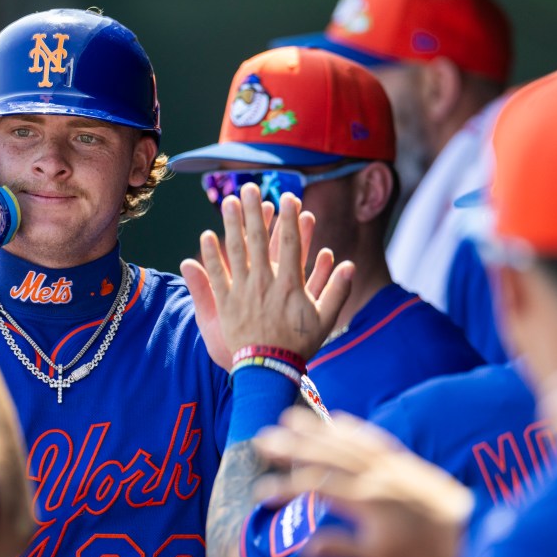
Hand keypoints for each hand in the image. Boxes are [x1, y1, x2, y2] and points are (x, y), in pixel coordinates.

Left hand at [181, 184, 353, 365]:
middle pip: (259, 240)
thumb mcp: (325, 320)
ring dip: (232, 224)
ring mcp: (244, 292)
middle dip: (255, 211)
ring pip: (236, 252)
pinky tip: (206, 236)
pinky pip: (217, 275)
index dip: (289, 219)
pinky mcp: (226, 303)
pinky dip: (211, 256)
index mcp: (290, 284)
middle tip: (251, 187)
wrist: (269, 369)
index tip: (288, 197)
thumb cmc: (299, 345)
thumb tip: (350, 265)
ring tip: (228, 201)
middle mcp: (265, 283)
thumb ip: (337, 291)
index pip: (290, 244)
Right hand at [252, 408, 473, 556]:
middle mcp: (373, 475)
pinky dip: (348, 426)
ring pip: (343, 439)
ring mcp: (388, 463)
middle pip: (324, 455)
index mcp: (365, 500)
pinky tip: (335, 420)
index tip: (261, 494)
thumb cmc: (421, 552)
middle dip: (290, 446)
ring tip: (287, 419)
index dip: (285, 488)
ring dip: (314, 428)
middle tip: (262, 440)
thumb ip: (341, 549)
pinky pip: (369, 435)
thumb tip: (304, 548)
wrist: (468, 534)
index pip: (316, 487)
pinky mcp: (401, 457)